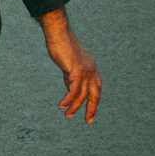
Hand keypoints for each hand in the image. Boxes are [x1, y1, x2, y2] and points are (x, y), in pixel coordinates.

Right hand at [38, 7, 100, 122]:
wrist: (58, 33)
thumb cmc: (61, 46)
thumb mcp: (68, 65)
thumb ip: (71, 78)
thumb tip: (71, 92)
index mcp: (91, 68)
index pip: (96, 89)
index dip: (94, 102)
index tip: (89, 114)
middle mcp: (92, 70)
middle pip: (95, 95)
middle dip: (91, 109)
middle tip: (88, 122)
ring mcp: (85, 70)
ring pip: (82, 95)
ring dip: (74, 107)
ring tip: (67, 116)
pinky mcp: (77, 70)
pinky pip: (73, 90)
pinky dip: (68, 99)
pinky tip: (61, 106)